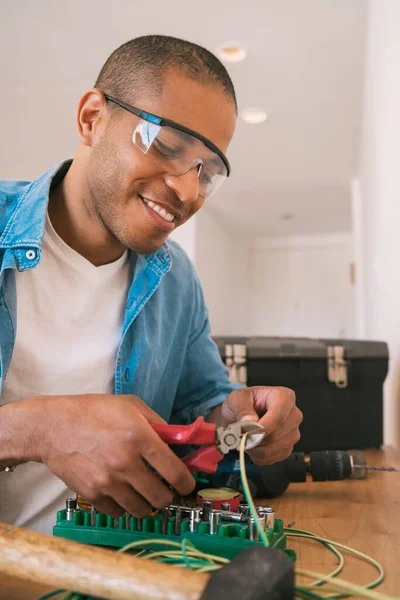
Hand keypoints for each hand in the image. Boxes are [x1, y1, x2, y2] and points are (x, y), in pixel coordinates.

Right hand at [29, 394, 194, 517]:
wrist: (53, 426)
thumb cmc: (94, 411)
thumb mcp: (131, 406)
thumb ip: (158, 423)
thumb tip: (179, 442)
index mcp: (139, 437)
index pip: (174, 471)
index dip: (186, 483)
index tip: (187, 485)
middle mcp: (125, 462)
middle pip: (161, 497)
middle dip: (169, 495)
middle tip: (165, 488)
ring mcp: (108, 482)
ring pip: (142, 510)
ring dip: (148, 503)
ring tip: (145, 492)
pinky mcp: (92, 494)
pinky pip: (119, 513)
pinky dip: (125, 506)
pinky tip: (123, 493)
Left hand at [219, 386, 302, 464]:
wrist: (243, 415)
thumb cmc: (243, 402)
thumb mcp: (237, 398)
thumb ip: (242, 408)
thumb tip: (249, 421)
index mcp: (284, 397)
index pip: (278, 417)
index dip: (262, 428)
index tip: (246, 434)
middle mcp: (293, 415)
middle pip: (276, 435)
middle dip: (255, 439)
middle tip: (239, 435)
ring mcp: (292, 433)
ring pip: (273, 449)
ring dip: (254, 448)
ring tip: (244, 438)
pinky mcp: (288, 448)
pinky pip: (272, 458)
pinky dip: (257, 455)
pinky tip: (252, 445)